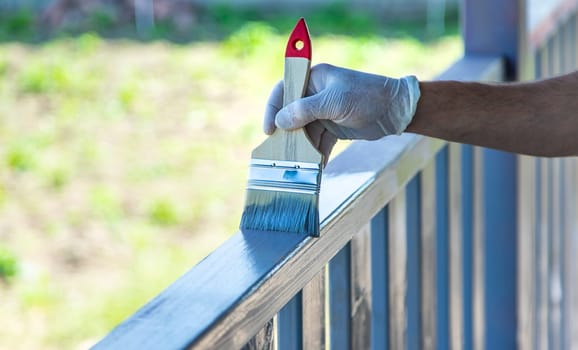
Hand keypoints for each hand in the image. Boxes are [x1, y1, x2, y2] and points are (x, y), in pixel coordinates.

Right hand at [263, 64, 420, 158]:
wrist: (396, 111)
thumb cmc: (366, 97)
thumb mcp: (335, 102)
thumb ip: (305, 110)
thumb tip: (279, 121)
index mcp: (313, 78)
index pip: (283, 90)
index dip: (272, 109)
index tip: (269, 130)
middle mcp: (315, 94)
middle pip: (291, 114)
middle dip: (287, 134)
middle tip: (282, 153)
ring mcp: (323, 112)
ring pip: (304, 132)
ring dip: (302, 148)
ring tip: (300, 164)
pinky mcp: (333, 127)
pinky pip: (318, 142)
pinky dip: (316, 154)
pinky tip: (317, 167)